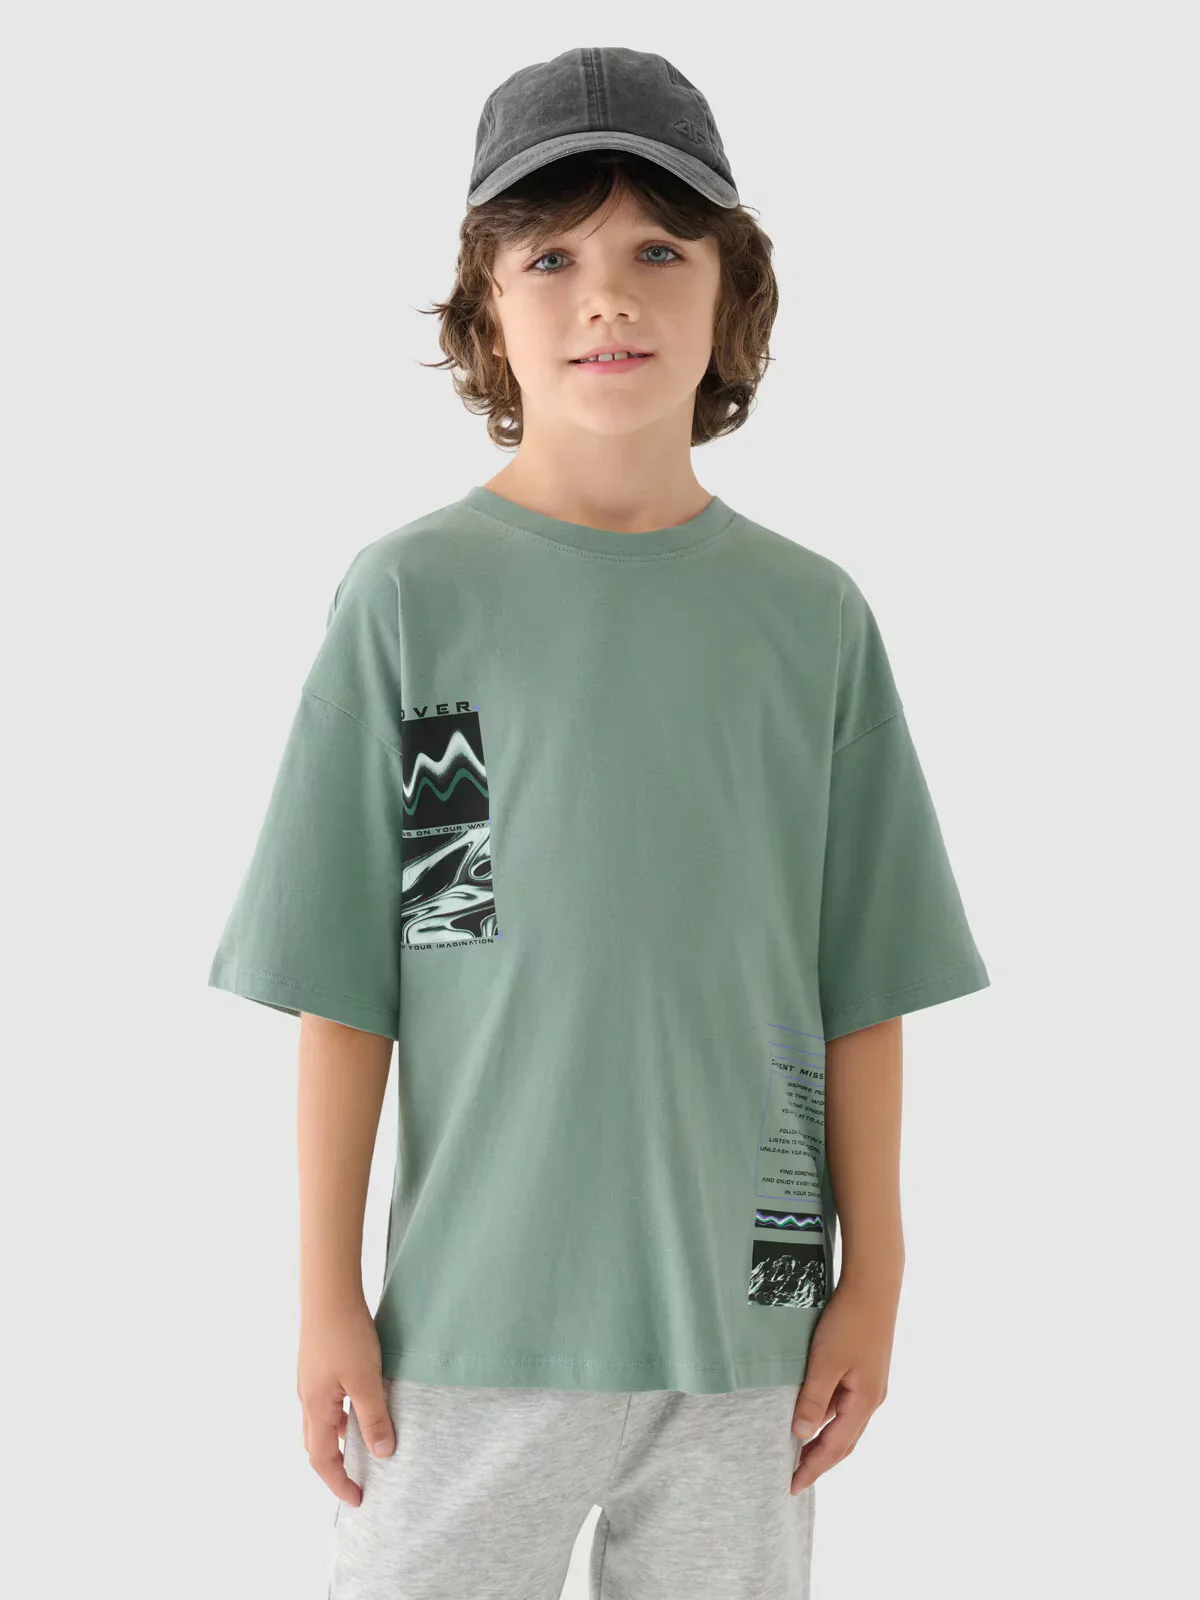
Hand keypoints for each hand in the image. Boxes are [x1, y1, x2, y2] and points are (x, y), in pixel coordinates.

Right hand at [297, 1295, 395, 1504]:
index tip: (358, 1500)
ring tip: (365, 1447)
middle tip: (359, 1481)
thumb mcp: (366, 1379)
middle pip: (316, 1445)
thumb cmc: (345, 1334)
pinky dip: (342, 1417)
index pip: (321, 1459)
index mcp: (315, 1408)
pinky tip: (361, 1408)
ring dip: (339, 1441)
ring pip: (322, 1423)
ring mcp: (310, 1381)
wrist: (328, 1292)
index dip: (338, 1482)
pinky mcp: (318, 1365)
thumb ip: (374, 1417)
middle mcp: (307, 1398)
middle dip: (335, 1468)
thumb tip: (382, 1454)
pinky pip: (327, 1404)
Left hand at [788, 1272, 899, 1495]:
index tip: (791, 1486)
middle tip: (793, 1476)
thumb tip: (801, 1436)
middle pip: (844, 1442)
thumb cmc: (849, 1320)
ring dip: (824, 1440)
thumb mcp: (825, 1361)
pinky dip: (829, 1418)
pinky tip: (812, 1413)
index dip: (812, 1469)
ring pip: (845, 1424)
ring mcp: (872, 1385)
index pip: (835, 1448)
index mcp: (864, 1402)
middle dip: (819, 1462)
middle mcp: (872, 1399)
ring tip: (798, 1451)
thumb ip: (813, 1400)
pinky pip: (846, 1405)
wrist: (874, 1285)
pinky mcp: (867, 1370)